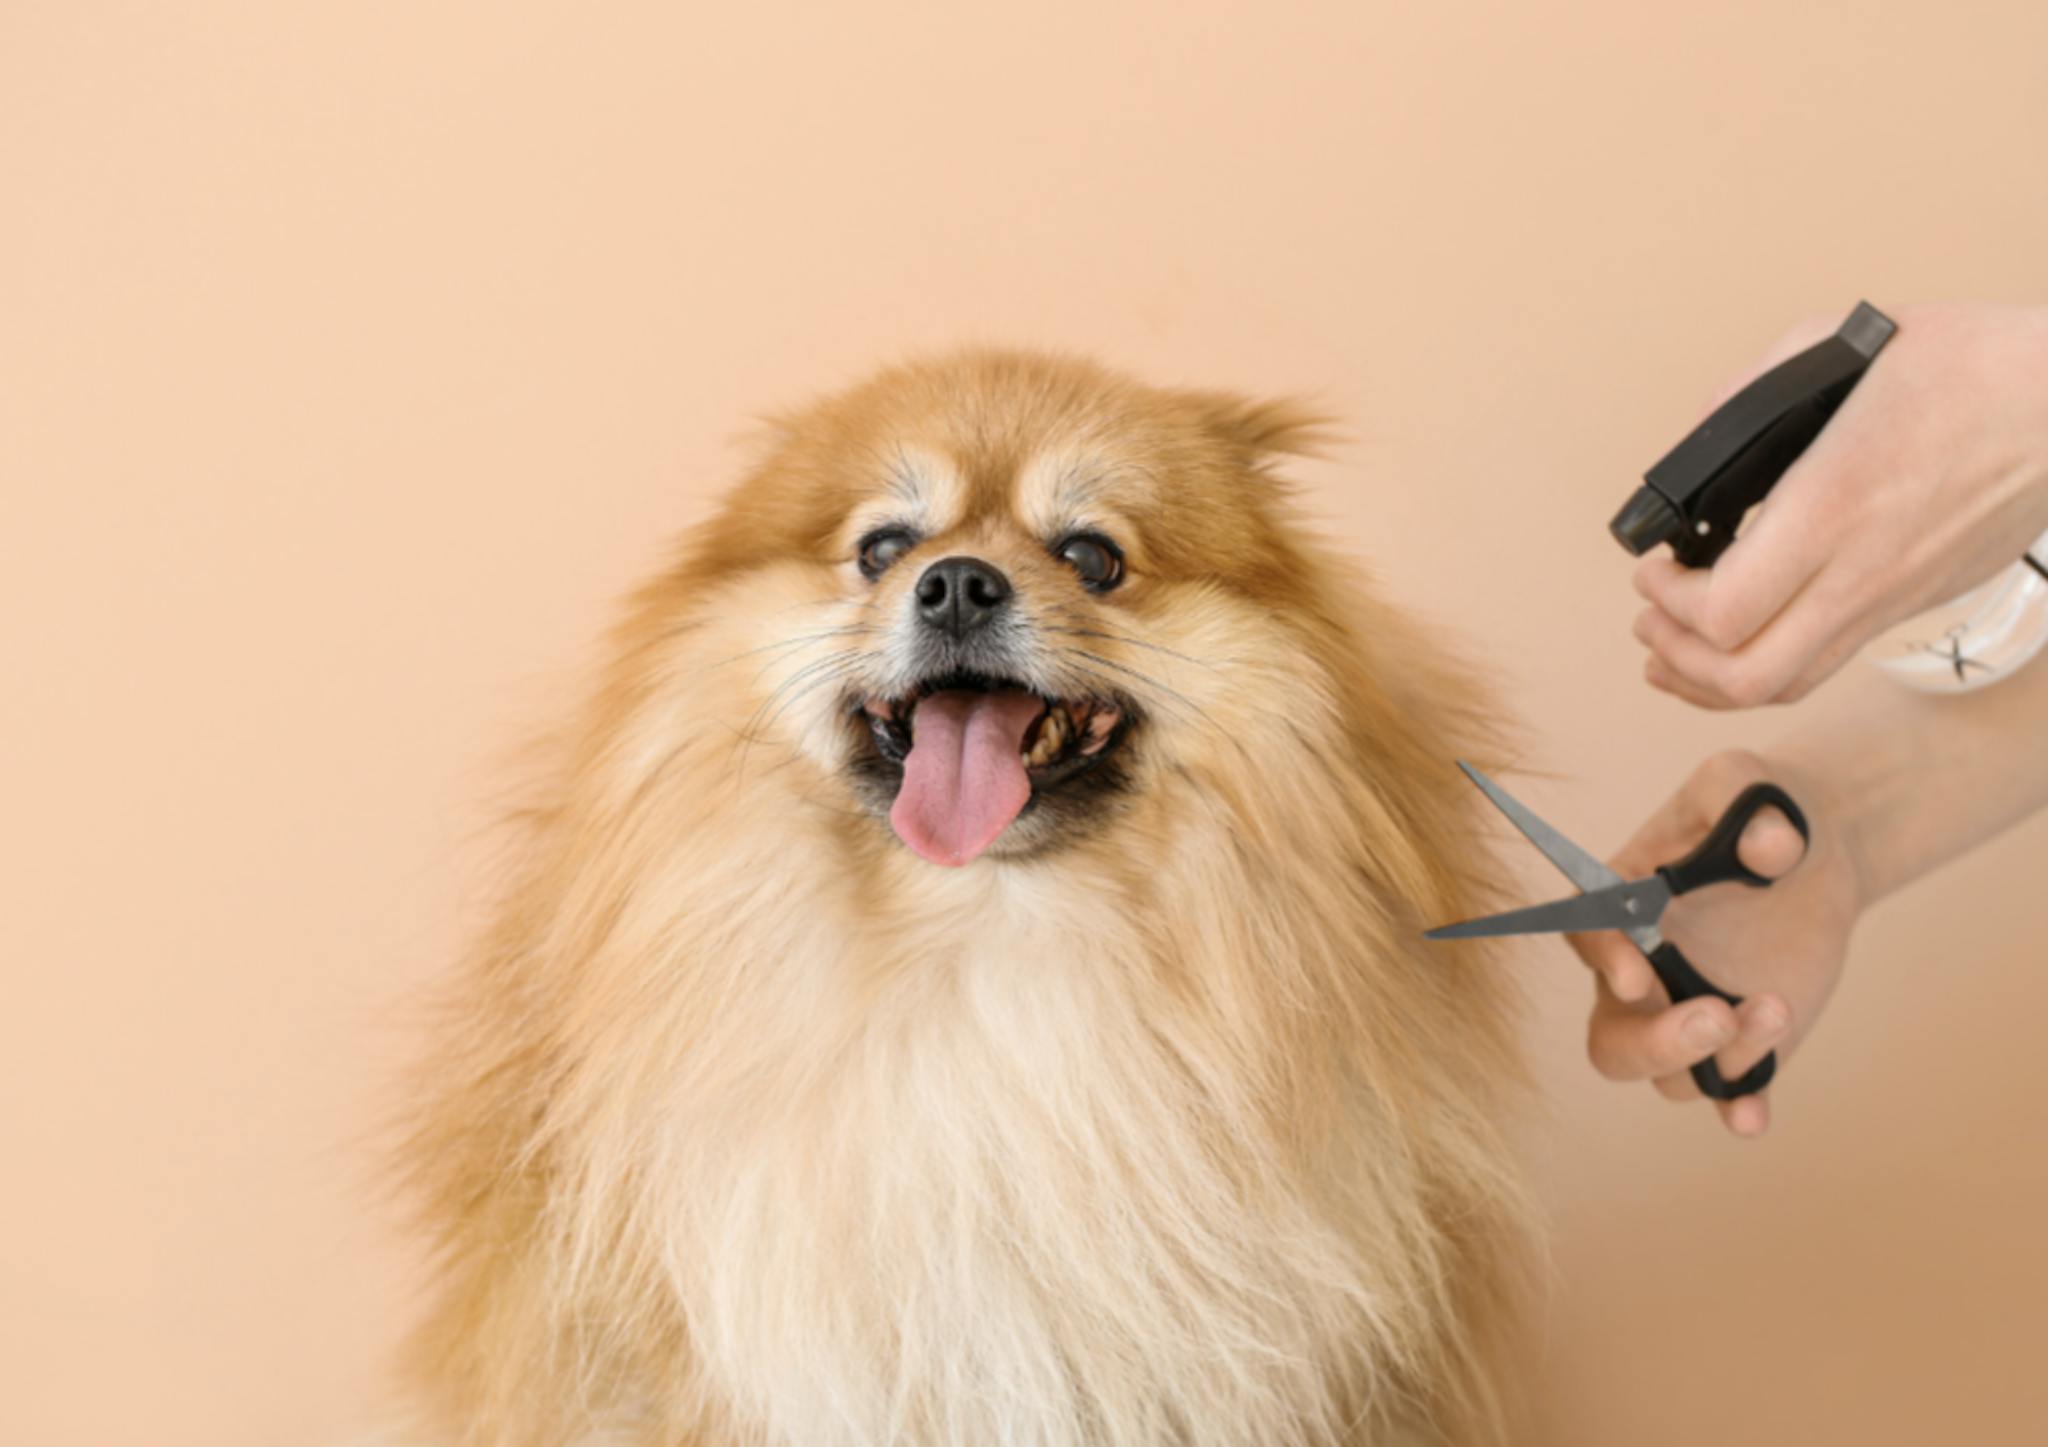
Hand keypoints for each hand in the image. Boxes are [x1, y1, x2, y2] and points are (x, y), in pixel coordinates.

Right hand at [1567, 750, 1865, 1135]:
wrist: (1814, 847)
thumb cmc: (1758, 806)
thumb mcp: (1748, 780)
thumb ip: (1747, 800)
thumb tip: (1771, 852)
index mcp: (1622, 903)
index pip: (1587, 936)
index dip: (1604, 959)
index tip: (1640, 973)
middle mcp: (1641, 972)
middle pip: (1611, 1041)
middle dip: (1654, 1043)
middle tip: (1714, 1015)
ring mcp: (1687, 1014)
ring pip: (1674, 1073)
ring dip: (1722, 1056)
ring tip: (1778, 1005)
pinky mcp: (1740, 1042)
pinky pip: (1727, 1091)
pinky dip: (1737, 1107)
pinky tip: (1754, 1115)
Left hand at [1633, 303, 2047, 707]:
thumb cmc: (1975, 364)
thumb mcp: (1844, 346)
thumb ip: (1752, 395)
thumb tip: (1696, 444)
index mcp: (1834, 505)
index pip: (1726, 610)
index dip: (1669, 603)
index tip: (1651, 567)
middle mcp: (1862, 570)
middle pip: (1747, 674)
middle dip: (1676, 657)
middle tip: (1649, 617)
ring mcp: (1892, 597)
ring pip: (1786, 686)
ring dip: (1712, 679)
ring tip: (1671, 649)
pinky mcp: (1913, 604)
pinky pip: (1826, 664)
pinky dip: (1766, 671)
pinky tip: (1739, 646)